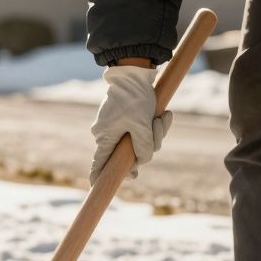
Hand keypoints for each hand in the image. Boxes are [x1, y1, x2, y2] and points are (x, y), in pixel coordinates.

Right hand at [89, 65, 172, 184]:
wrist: (134, 72)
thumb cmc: (135, 98)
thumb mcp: (142, 125)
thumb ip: (143, 148)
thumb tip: (143, 160)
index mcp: (104, 137)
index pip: (99, 164)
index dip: (99, 177)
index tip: (97, 187)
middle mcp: (107, 134)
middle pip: (127, 153)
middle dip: (148, 145)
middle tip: (157, 128)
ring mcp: (115, 126)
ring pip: (138, 141)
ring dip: (154, 132)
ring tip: (162, 116)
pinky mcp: (125, 118)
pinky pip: (140, 130)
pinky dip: (152, 125)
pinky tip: (162, 114)